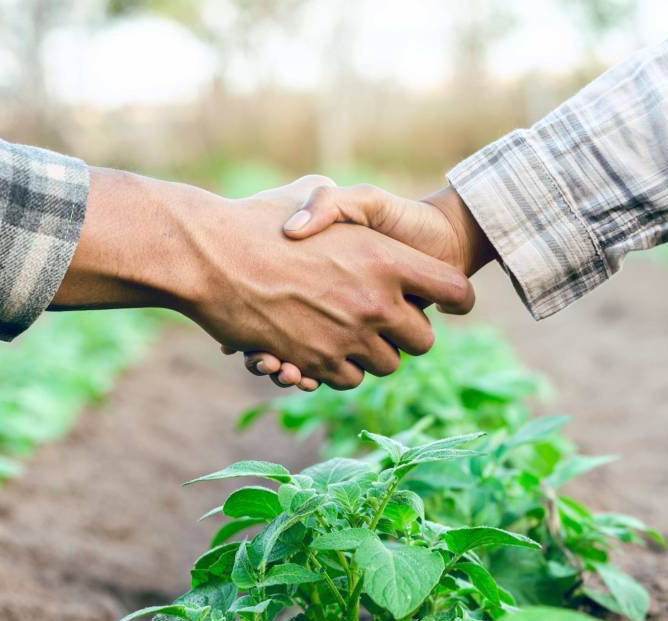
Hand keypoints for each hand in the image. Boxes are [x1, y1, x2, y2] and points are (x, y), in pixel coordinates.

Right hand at [53, 170, 474, 389]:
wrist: (210, 256)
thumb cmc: (258, 220)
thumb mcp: (311, 194)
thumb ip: (343, 203)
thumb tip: (355, 213)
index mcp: (386, 258)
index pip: (454, 291)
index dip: (457, 299)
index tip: (449, 302)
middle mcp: (375, 301)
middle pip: (424, 341)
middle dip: (410, 334)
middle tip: (389, 320)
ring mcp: (347, 336)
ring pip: (387, 366)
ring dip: (373, 353)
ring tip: (350, 332)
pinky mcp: (316, 362)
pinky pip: (348, 380)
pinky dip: (339, 368)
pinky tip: (321, 346)